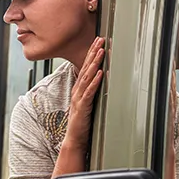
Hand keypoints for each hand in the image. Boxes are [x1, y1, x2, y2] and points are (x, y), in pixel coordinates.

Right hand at [62, 37, 106, 155]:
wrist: (75, 140)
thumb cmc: (83, 123)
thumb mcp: (89, 104)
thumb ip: (93, 93)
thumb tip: (103, 82)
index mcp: (79, 90)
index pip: (85, 68)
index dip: (91, 54)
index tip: (97, 42)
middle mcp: (78, 91)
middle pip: (85, 68)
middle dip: (93, 53)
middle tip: (100, 39)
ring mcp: (79, 99)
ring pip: (87, 77)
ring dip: (94, 63)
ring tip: (101, 51)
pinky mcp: (82, 107)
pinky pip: (89, 92)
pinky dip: (95, 82)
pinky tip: (100, 74)